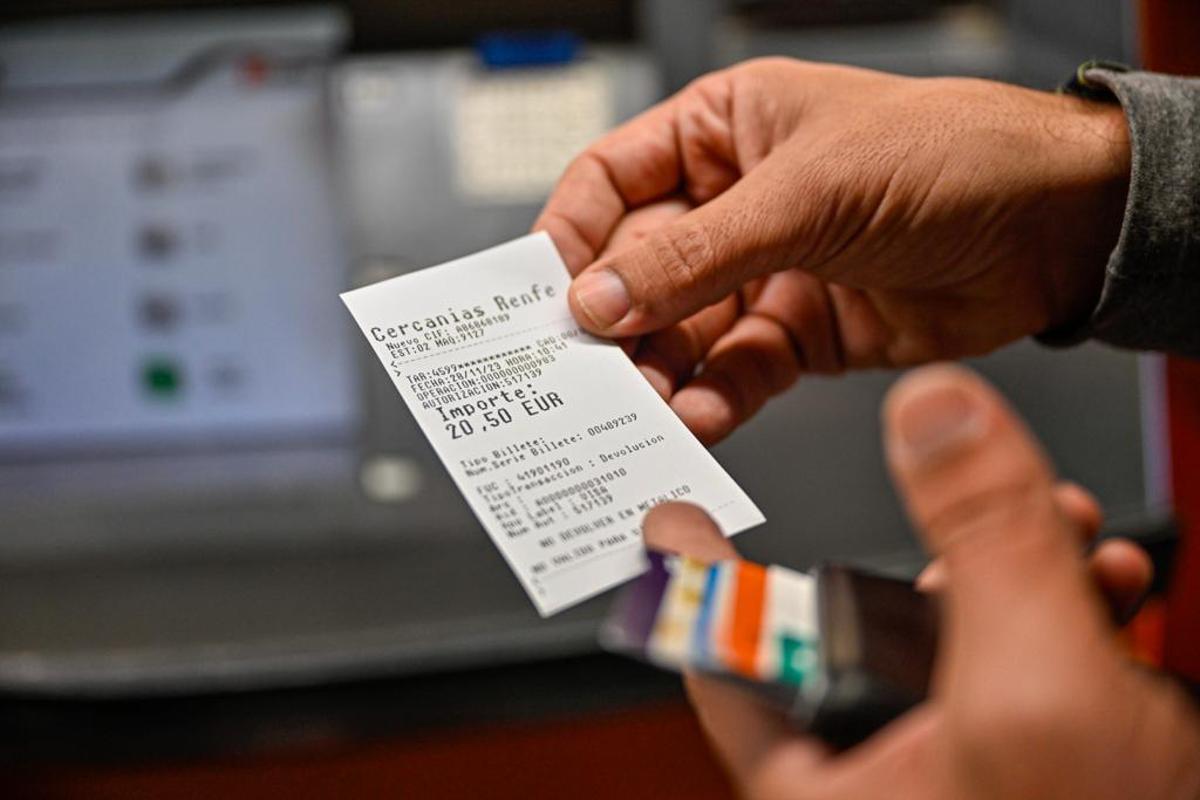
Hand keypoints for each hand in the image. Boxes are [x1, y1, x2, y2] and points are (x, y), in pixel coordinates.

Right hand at [535, 59, 1129, 442]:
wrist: (1056, 228)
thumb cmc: (947, 156)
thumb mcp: (806, 193)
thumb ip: (697, 256)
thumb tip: (599, 298)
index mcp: (724, 132)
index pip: (610, 183)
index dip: (568, 238)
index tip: (542, 297)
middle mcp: (736, 204)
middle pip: (640, 270)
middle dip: (613, 323)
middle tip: (583, 374)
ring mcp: (766, 272)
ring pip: (683, 332)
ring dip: (659, 374)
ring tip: (638, 411)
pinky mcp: (801, 334)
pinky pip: (737, 373)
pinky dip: (714, 401)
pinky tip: (698, 420)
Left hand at [641, 365, 1199, 798]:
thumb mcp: (1035, 694)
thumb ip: (985, 543)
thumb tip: (934, 416)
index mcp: (826, 786)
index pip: (721, 656)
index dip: (692, 574)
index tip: (669, 520)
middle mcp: (880, 784)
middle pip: (856, 632)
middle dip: (923, 548)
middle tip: (947, 482)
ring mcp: (957, 780)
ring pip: (956, 645)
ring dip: (1014, 571)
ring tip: (1063, 524)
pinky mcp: (1030, 779)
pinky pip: (1025, 677)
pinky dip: (1067, 618)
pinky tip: (1110, 585)